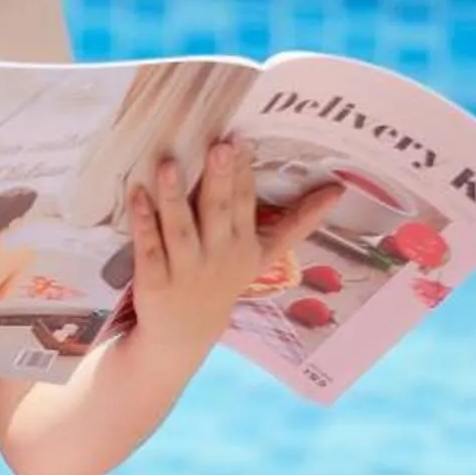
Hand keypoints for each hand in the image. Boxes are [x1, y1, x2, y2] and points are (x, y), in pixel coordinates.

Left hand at [126, 143, 338, 350]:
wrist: (185, 334)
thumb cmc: (224, 280)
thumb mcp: (264, 254)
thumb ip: (298, 222)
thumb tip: (339, 190)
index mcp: (245, 245)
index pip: (246, 203)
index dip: (243, 172)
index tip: (242, 140)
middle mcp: (218, 255)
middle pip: (220, 212)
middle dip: (221, 178)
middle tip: (219, 145)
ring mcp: (186, 269)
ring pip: (181, 228)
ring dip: (175, 196)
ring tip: (170, 164)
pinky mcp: (154, 281)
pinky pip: (148, 247)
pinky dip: (142, 221)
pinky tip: (136, 193)